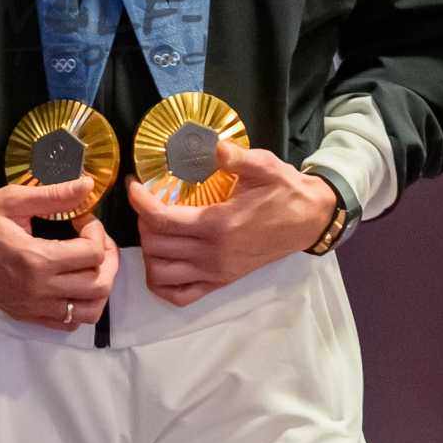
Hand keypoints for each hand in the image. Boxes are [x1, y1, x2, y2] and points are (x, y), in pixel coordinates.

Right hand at [0, 177, 118, 331]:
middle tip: (96, 240)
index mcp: (36, 259)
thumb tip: (87, 185)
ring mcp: (33, 308)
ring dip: (99, 286)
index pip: (92, 254)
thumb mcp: (13, 199)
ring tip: (90, 264)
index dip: (97, 232)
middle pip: (99, 285)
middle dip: (108, 259)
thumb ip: (53, 195)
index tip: (84, 219)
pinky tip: (74, 283)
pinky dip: (80, 307)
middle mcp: (38, 290)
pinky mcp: (27, 316)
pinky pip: (68, 324)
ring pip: (89, 311)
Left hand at [129, 141, 336, 305]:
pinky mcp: (221, 282)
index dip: (139, 201)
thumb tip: (216, 146)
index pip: (162, 220)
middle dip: (142, 221)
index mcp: (219, 225)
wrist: (309, 220)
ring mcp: (216, 273)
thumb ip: (239, 158)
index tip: (133, 184)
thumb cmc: (284, 191)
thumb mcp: (265, 166)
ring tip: (155, 228)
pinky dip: (162, 282)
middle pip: (155, 246)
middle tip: (147, 201)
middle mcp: (213, 255)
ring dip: (149, 251)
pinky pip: (179, 296)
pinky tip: (163, 260)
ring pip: (160, 273)